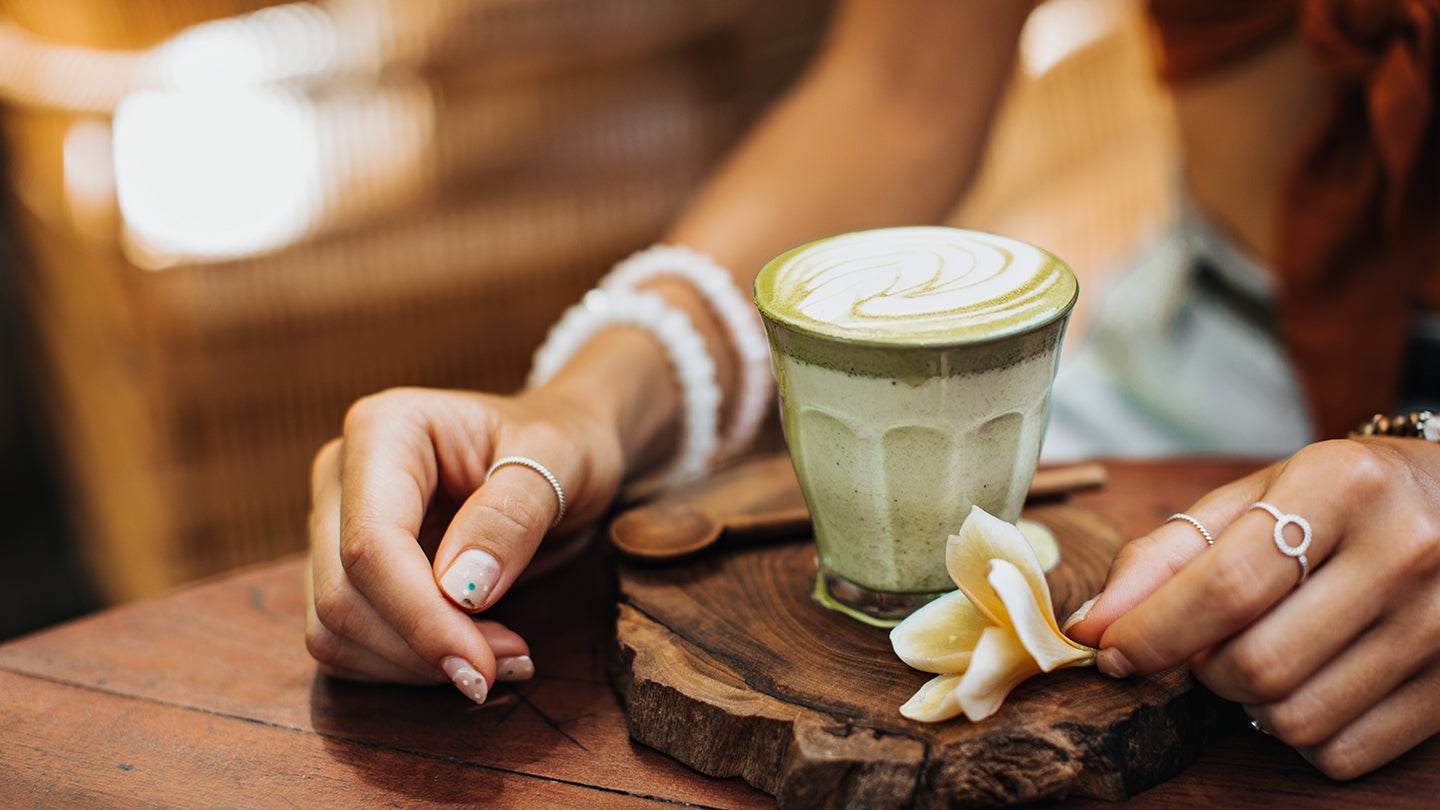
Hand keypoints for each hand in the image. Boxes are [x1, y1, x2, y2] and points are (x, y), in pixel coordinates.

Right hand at [304, 386, 624, 701]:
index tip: (481, 666)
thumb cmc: (562, 444)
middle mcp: (342, 475)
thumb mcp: (563, 460)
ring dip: (415, 666)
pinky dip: (406, 667)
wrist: (558, 454)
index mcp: (385, 429)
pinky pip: (347, 645)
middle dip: (422, 647)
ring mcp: (335, 526)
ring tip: (502, 658)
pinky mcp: (346, 572)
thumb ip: (512, 516)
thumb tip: (462, 588)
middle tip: (510, 661)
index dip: (421, 616)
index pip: (372, 543)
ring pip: (334, 630)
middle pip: (342, 594)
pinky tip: (471, 655)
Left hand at [1065, 438, 1439, 778]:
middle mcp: (1403, 551)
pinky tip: (1309, 685)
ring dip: (1249, 706)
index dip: (1151, 632)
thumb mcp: (1253, 497)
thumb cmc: (1338, 502)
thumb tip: (1091, 625)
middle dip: (1202, 669)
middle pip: (1256, 664)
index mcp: (1341, 486)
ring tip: (1260, 656)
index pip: (1225, 586)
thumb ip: (1165, 557)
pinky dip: (1303, 736)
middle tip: (1205, 644)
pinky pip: (1345, 752)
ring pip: (1297, 718)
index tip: (1109, 650)